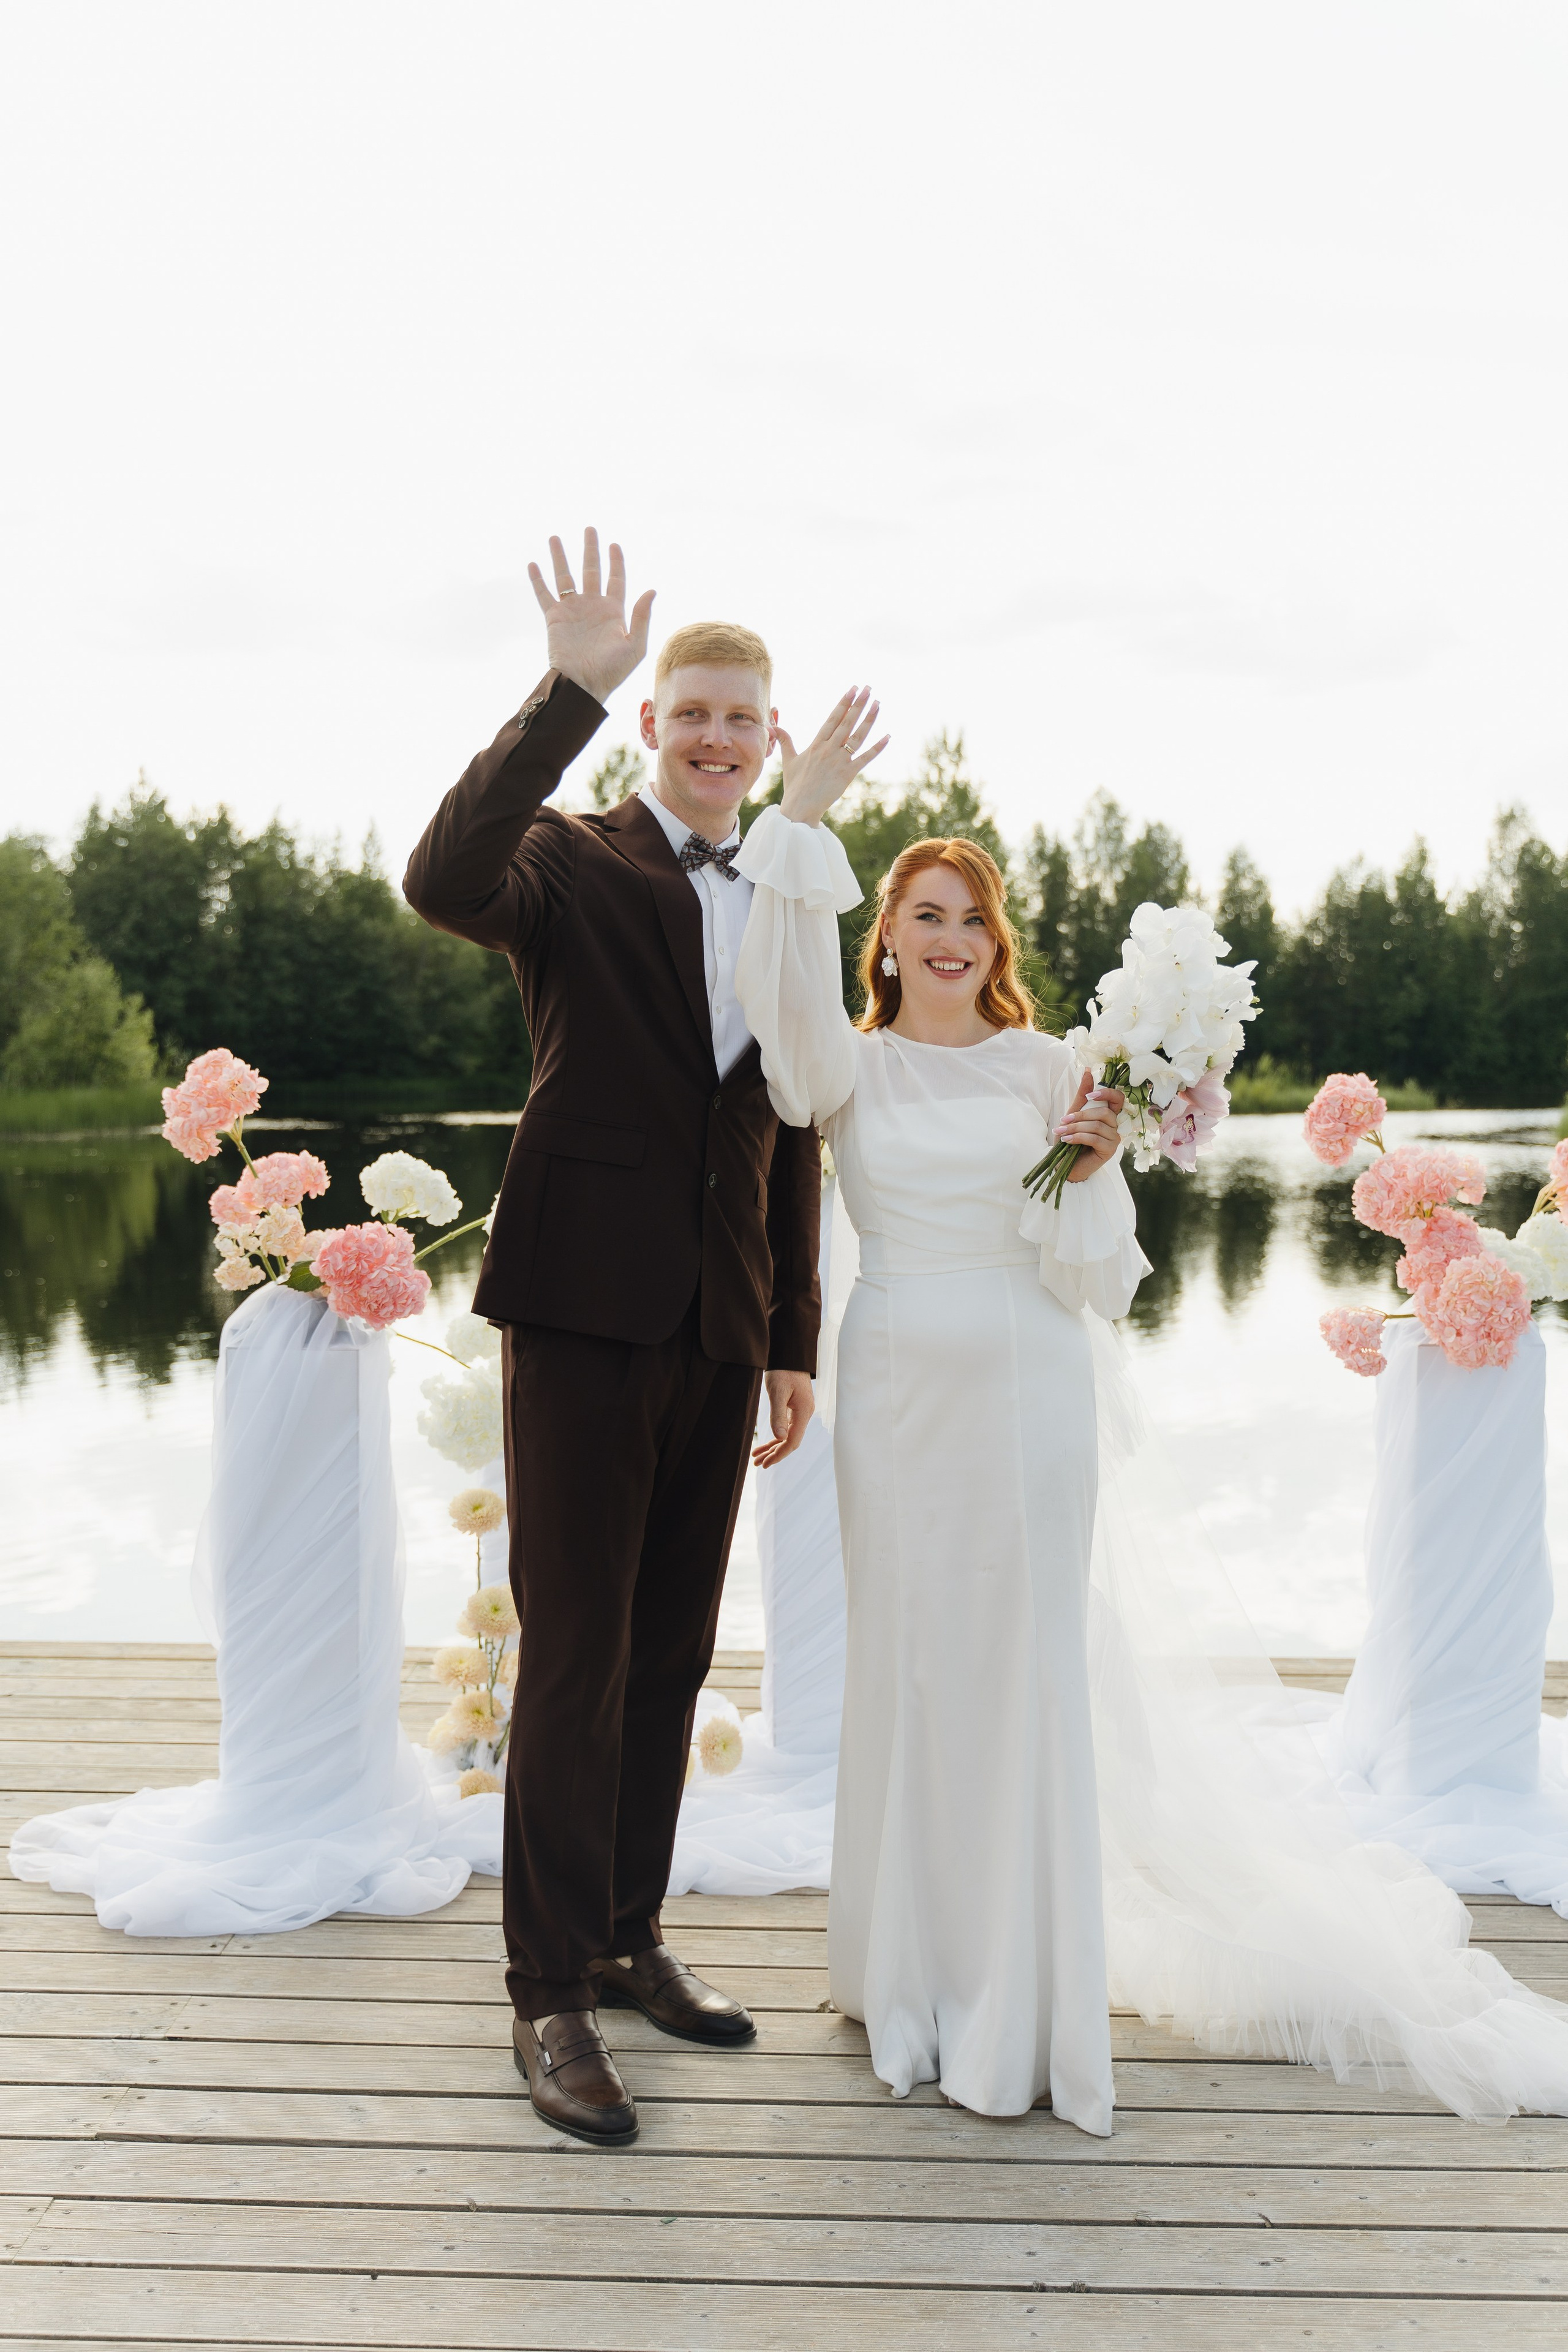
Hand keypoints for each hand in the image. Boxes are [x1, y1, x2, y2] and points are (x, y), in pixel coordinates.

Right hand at [527, 528, 655, 705]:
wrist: (583, 685)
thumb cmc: (612, 672)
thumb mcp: (635, 646)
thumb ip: (642, 617)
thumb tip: (651, 589)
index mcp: (613, 611)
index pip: (616, 579)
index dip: (616, 561)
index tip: (614, 544)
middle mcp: (592, 607)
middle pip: (591, 570)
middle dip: (591, 549)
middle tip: (590, 529)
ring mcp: (572, 611)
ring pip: (565, 577)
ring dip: (560, 557)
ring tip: (555, 537)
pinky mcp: (554, 618)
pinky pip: (544, 595)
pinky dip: (538, 580)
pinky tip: (533, 564)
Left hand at [753, 1369, 814, 1467]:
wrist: (789, 1354)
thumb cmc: (783, 1370)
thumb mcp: (777, 1391)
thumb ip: (778, 1415)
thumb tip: (780, 1438)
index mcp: (804, 1411)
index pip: (793, 1441)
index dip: (779, 1454)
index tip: (766, 1463)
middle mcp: (805, 1414)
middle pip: (790, 1441)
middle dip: (774, 1454)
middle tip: (758, 1463)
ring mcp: (801, 1411)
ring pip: (788, 1435)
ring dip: (773, 1447)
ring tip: (757, 1457)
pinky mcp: (795, 1407)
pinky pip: (786, 1427)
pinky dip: (776, 1437)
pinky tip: (766, 1444)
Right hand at [777, 688, 889, 826]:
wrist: (801, 807)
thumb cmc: (794, 784)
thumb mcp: (788, 760)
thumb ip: (784, 740)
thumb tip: (773, 726)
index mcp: (816, 744)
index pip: (833, 718)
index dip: (844, 703)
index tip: (853, 689)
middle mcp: (829, 749)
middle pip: (847, 722)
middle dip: (858, 704)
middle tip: (868, 688)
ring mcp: (839, 761)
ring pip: (858, 736)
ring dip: (869, 719)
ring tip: (878, 703)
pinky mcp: (848, 774)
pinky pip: (865, 758)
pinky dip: (877, 748)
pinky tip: (887, 736)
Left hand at [1059, 1072, 1124, 1178]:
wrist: (1063, 1164)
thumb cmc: (1070, 1138)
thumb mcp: (1073, 1114)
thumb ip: (1082, 1095)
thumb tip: (1088, 1071)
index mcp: (1109, 1114)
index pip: (1118, 1098)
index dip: (1107, 1093)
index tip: (1089, 1096)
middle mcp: (1116, 1125)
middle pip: (1105, 1112)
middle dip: (1081, 1115)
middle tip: (1063, 1119)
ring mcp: (1115, 1139)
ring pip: (1098, 1125)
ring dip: (1076, 1127)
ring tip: (1061, 1131)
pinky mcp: (1110, 1151)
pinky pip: (1095, 1138)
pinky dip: (1078, 1137)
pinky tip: (1066, 1140)